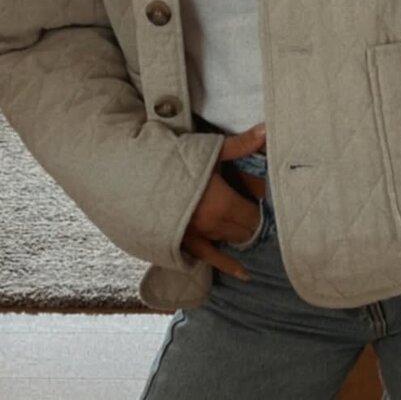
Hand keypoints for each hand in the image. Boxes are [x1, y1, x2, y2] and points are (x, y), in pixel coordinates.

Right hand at [181, 123, 266, 281]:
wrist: (131, 177)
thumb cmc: (173, 160)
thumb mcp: (209, 151)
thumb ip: (241, 144)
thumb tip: (267, 129)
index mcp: (222, 204)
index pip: (253, 213)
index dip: (261, 205)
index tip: (264, 196)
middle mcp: (212, 226)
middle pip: (244, 229)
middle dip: (252, 219)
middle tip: (255, 207)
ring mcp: (198, 237)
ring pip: (229, 240)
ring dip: (239, 233)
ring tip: (248, 227)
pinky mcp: (183, 244)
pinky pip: (210, 259)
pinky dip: (228, 265)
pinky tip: (243, 274)